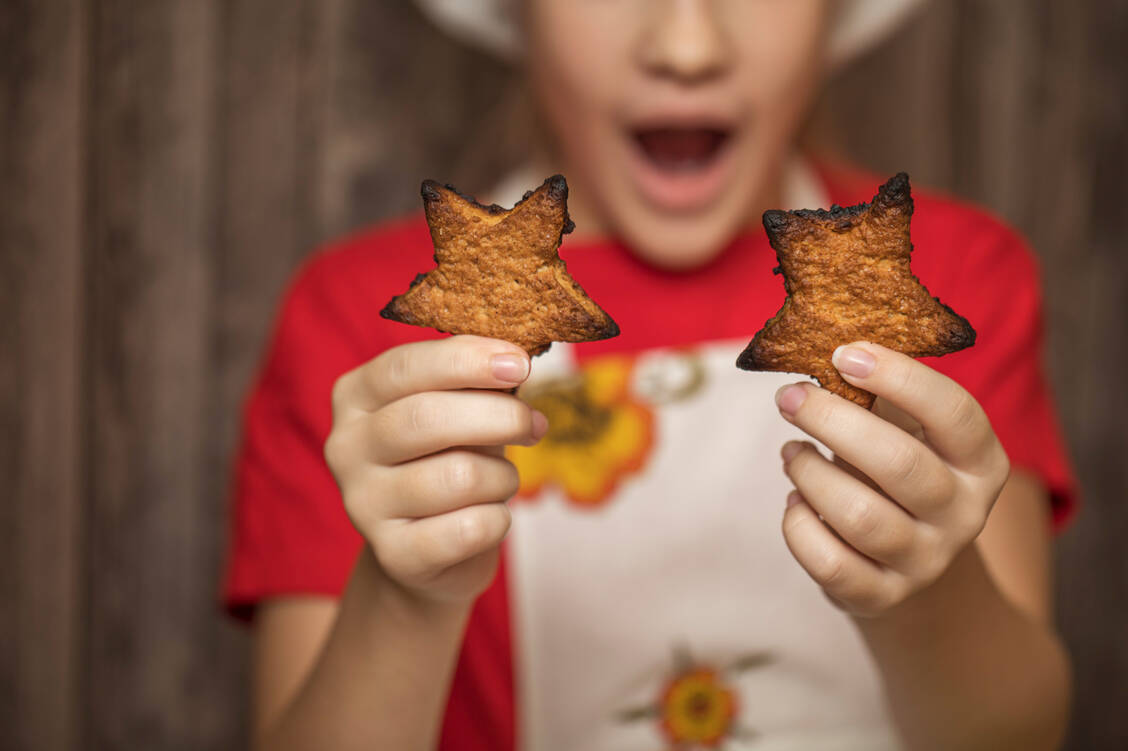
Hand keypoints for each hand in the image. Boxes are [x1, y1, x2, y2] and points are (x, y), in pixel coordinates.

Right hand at [324, 336, 546, 605]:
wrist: (429, 548)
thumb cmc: (449, 458)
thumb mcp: (457, 409)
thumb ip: (476, 382)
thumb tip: (517, 360)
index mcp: (355, 397)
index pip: (405, 366)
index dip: (467, 361)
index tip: (520, 362)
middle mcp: (346, 447)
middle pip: (427, 417)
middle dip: (499, 415)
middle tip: (535, 424)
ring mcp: (363, 504)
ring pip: (457, 475)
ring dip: (501, 475)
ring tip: (503, 480)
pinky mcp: (393, 554)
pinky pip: (468, 528)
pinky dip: (498, 519)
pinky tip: (492, 516)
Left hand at [775, 342, 1010, 617]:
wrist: (909, 565)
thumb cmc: (897, 473)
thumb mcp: (905, 431)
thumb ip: (876, 394)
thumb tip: (815, 339)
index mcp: (981, 461)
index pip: (955, 413)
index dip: (898, 378)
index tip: (842, 353)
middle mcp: (964, 514)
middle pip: (900, 464)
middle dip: (832, 421)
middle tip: (791, 397)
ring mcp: (926, 561)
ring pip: (860, 516)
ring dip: (809, 472)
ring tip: (791, 451)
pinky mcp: (882, 596)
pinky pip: (830, 563)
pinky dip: (798, 525)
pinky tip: (796, 501)